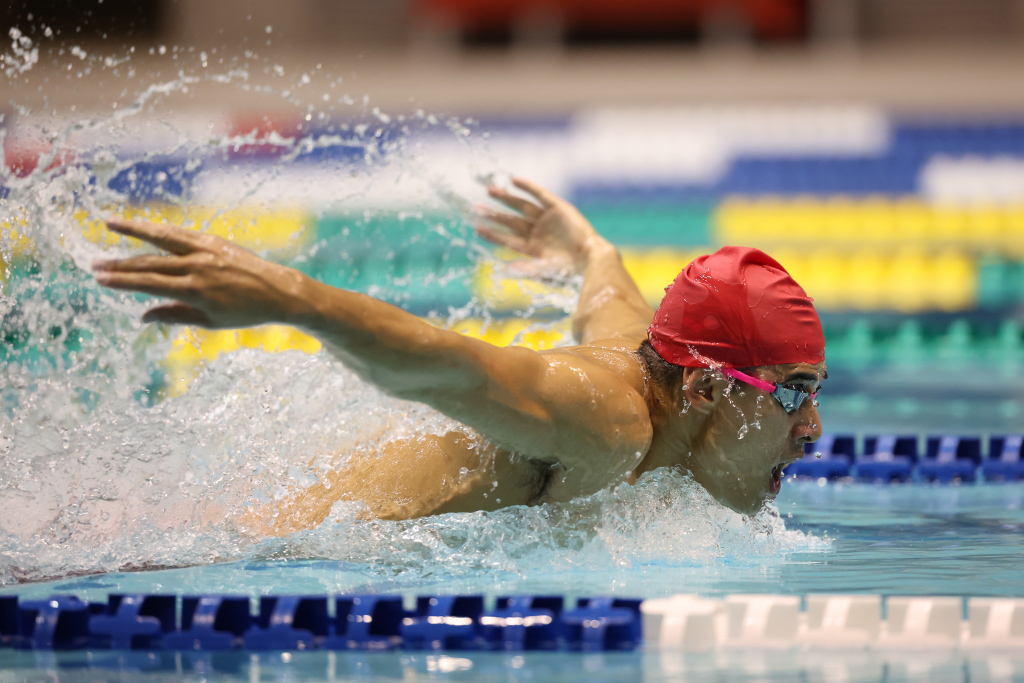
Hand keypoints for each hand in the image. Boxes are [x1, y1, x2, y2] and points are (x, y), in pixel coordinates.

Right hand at [92, 218, 309, 328]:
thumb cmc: (246, 313)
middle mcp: (199, 267)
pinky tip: (144, 226)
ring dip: (134, 230)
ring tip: (109, 223)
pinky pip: (182, 233)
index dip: (122, 282)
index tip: (100, 279)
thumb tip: (142, 316)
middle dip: (120, 264)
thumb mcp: (211, 322)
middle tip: (94, 264)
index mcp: (196, 291)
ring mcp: (206, 250)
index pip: (150, 284)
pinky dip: (160, 229)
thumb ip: (175, 317)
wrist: (279, 291)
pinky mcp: (214, 241)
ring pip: (163, 237)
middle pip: (151, 262)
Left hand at [475, 177, 604, 276]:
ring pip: (521, 206)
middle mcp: (538, 232)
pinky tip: (513, 180)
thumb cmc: (569, 271)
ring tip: (489, 190)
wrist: (591, 260)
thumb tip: (501, 270)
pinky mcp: (558, 208)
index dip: (492, 233)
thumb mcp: (543, 272)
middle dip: (494, 214)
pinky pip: (540, 194)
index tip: (476, 228)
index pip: (507, 239)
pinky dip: (528, 187)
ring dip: (506, 198)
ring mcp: (547, 219)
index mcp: (533, 248)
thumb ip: (523, 269)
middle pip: (511, 221)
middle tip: (475, 207)